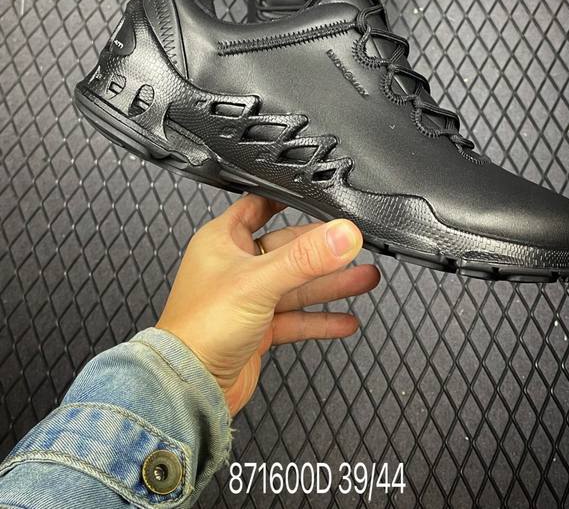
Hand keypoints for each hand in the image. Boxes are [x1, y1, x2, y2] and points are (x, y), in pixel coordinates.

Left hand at [156, 194, 378, 414]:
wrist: (187, 388)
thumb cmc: (198, 329)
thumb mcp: (259, 282)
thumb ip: (306, 258)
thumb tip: (343, 235)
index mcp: (223, 241)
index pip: (259, 206)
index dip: (286, 199)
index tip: (317, 196)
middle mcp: (235, 266)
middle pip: (288, 248)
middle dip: (325, 250)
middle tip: (357, 245)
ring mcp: (247, 299)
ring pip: (296, 285)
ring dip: (330, 284)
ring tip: (365, 279)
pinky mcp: (257, 329)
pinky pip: (296, 319)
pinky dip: (320, 319)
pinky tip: (345, 320)